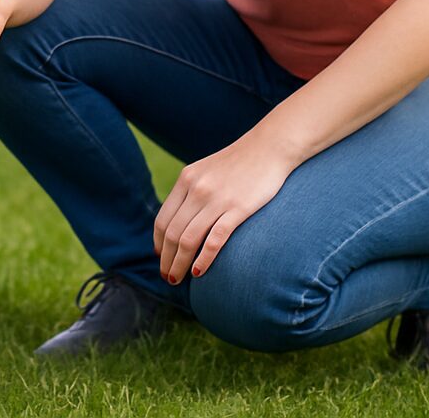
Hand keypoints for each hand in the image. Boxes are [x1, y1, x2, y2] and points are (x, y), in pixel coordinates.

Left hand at [153, 135, 296, 282]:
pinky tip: (198, 272)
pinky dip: (203, 259)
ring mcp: (216, 199)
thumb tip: (180, 219)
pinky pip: (214, 239)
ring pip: (188, 239)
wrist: (270, 147)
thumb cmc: (240, 162)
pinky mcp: (238, 209)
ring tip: (177, 279)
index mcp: (186, 180)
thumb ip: (191, 191)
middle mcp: (196, 189)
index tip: (160, 257)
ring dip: (179, 263)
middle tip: (167, 277)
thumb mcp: (206, 170)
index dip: (158, 243)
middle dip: (166, 259)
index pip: (162, 219)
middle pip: (171, 233)